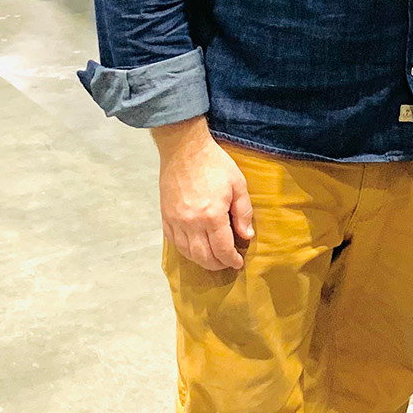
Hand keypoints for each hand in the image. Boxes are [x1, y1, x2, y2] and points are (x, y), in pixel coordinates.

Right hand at [152, 117, 252, 271]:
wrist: (184, 148)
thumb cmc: (214, 163)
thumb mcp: (238, 184)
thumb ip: (243, 212)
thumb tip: (246, 235)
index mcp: (212, 215)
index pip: (222, 250)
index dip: (232, 260)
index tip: (238, 262)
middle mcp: (192, 223)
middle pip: (204, 257)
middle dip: (218, 264)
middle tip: (227, 263)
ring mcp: (176, 221)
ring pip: (187, 253)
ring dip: (202, 261)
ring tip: (213, 259)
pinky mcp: (166, 216)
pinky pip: (174, 242)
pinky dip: (185, 250)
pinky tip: (195, 249)